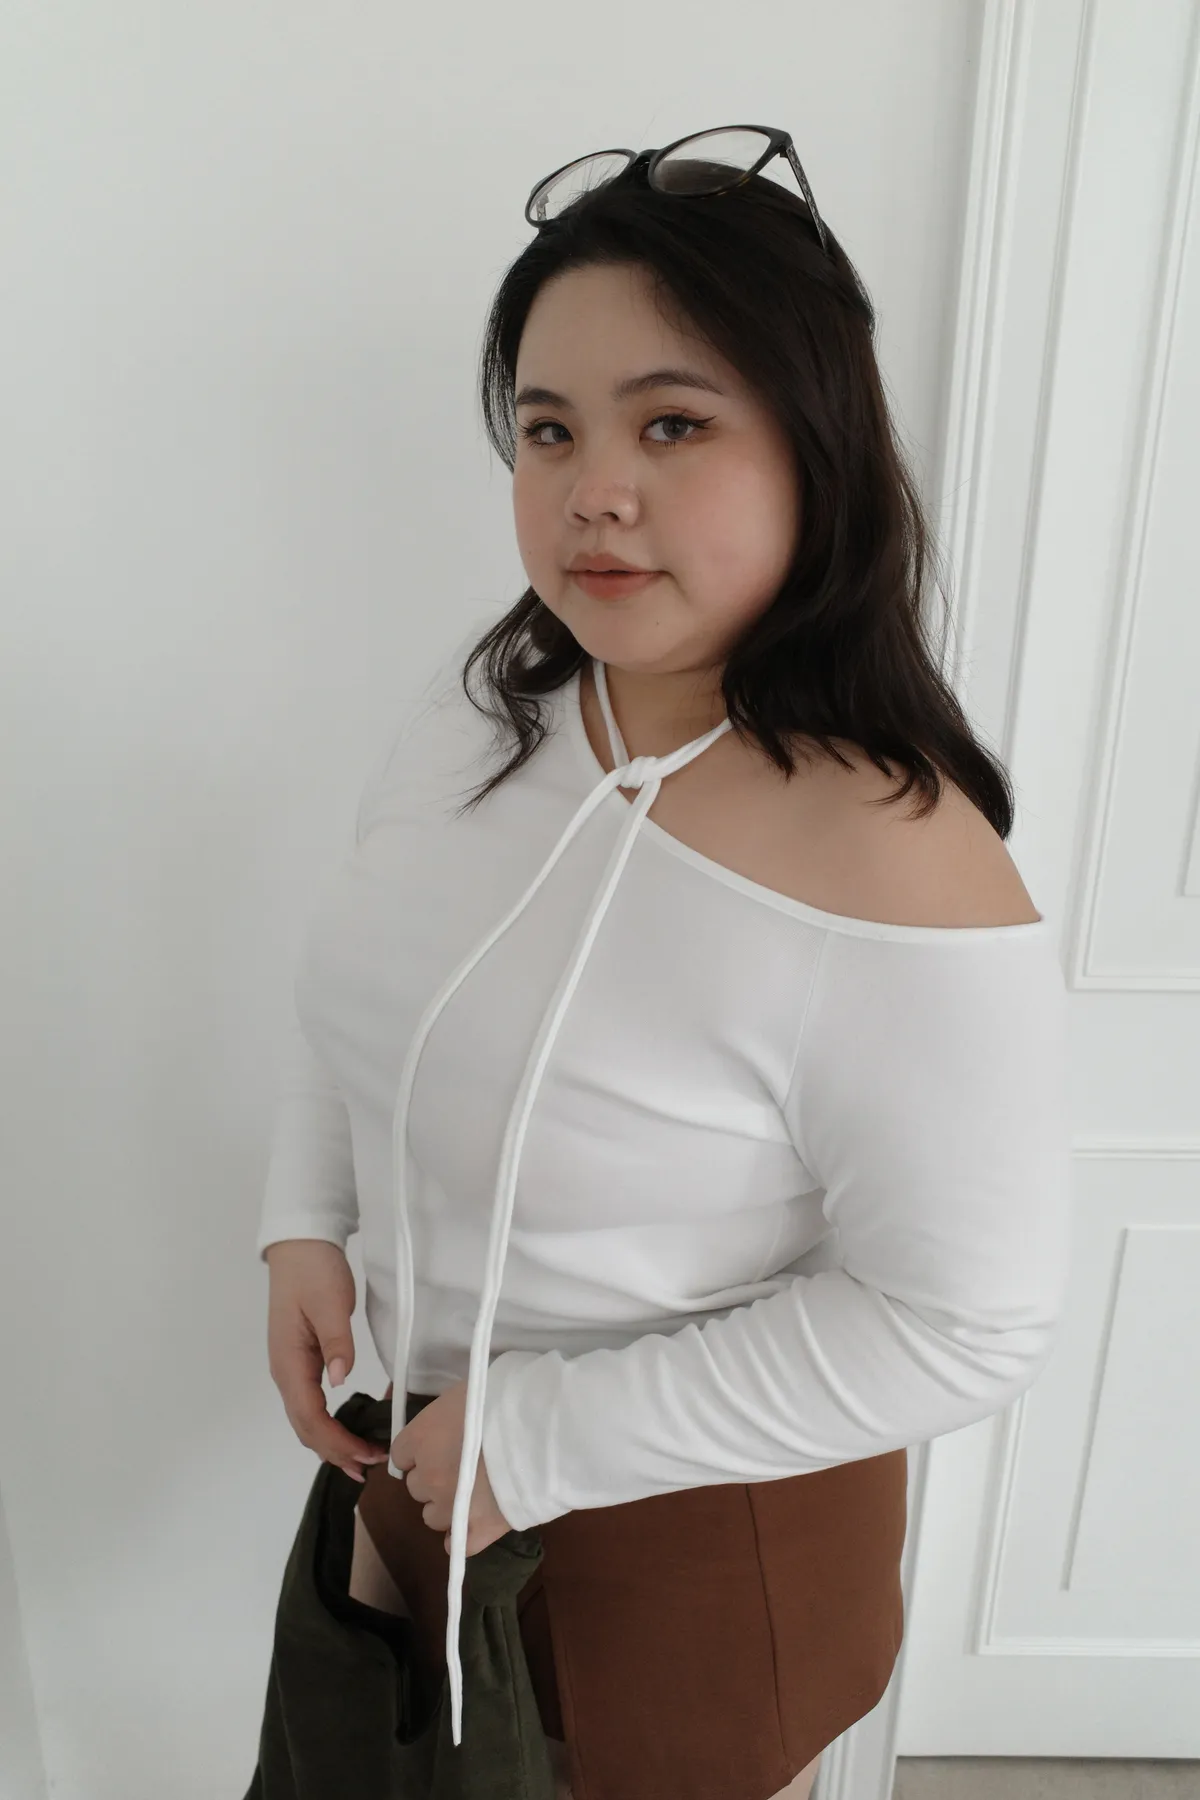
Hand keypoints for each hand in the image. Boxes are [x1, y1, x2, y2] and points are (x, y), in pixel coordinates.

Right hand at [265, 1240, 389, 1484]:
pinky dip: (327, 1424)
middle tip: (370, 1466)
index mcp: (289, 1362)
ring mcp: (290, 1367)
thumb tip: (340, 1380)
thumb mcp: (331, 1303)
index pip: (309, 1417)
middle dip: (335, 1451)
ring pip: (306, 1418)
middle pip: (305, 1427)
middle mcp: (285, 1371)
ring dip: (330, 1442)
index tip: (366, 1456)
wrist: (300, 1246)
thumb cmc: (314, 1272)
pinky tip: (346, 1429)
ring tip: (362, 1457)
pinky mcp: (301, 1360)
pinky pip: (310, 1403)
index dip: (336, 1442)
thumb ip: (336, 1341)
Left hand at [389, 1377, 514, 1555]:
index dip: (421, 1451)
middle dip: (434, 1477)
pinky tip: (475, 1523)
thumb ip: (450, 1415)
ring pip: (432, 1517)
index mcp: (422, 1438)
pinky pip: (457, 1544)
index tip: (439, 1445)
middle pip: (416, 1486)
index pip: (401, 1454)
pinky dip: (463, 1536)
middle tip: (462, 1466)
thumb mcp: (469, 1393)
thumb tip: (453, 1423)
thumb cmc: (505, 1400)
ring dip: (447, 1506)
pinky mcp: (477, 1531)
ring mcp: (451, 1508)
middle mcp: (428, 1476)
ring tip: (474, 1493)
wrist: (541, 1431)